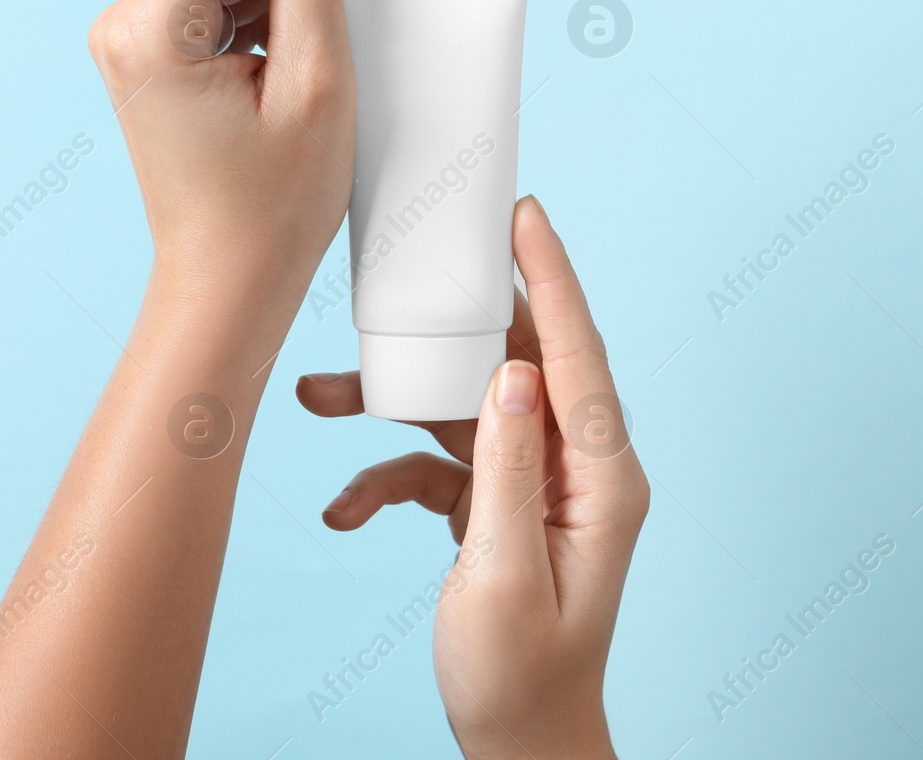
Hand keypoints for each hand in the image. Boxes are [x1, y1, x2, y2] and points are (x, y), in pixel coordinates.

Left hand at [86, 0, 377, 331]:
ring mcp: (136, 40)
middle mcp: (128, 24)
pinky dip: (273, 9)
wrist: (228, 284)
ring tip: (338, 40)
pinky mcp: (154, 55)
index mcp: (153, 30)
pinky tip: (309, 44)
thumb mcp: (317, 84)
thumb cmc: (273, 206)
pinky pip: (223, 1)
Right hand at [297, 196, 648, 758]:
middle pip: (516, 364)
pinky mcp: (501, 500)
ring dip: (395, 405)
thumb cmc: (519, 676)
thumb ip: (508, 470)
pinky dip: (390, 474)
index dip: (552, 277)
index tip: (526, 215)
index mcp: (601, 481)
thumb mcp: (502, 576)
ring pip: (466, 407)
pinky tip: (346, 510)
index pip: (580, 356)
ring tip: (321, 399)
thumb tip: (511, 373)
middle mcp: (576, 469)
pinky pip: (442, 460)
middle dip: (449, 330)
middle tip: (407, 275)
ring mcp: (537, 483)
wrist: (517, 740)